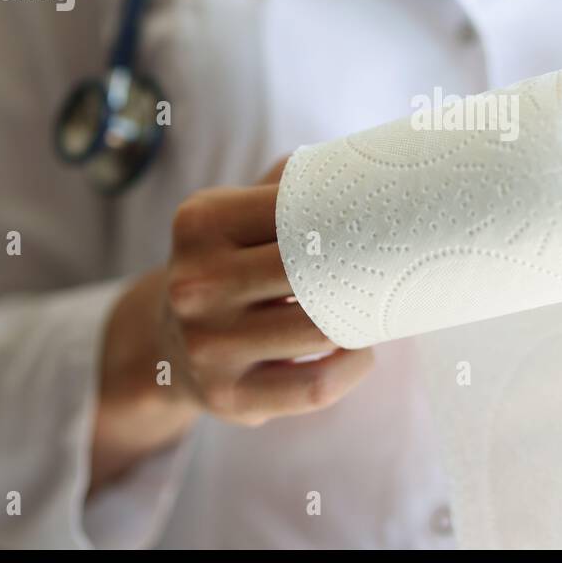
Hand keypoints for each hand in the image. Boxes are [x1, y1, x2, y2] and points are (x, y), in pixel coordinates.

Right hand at [91, 161, 373, 489]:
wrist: (168, 344)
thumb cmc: (228, 266)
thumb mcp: (238, 216)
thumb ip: (292, 183)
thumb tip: (368, 165)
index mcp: (202, 223)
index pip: (296, 210)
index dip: (350, 215)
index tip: (385, 219)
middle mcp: (195, 284)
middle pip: (312, 271)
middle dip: (361, 268)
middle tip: (393, 264)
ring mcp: (207, 345)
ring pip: (319, 330)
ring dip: (362, 319)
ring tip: (377, 306)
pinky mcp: (228, 397)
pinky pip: (314, 386)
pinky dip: (352, 369)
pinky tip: (361, 352)